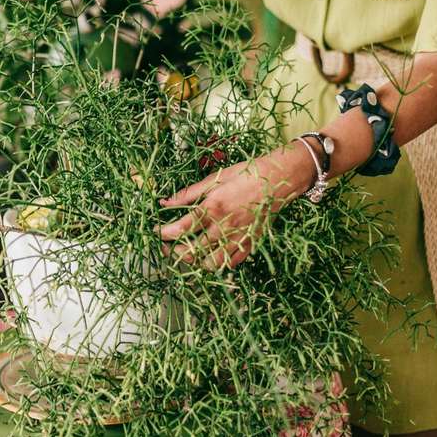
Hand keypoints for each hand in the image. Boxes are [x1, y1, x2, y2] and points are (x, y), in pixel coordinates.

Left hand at [157, 145, 314, 269]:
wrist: (281, 178)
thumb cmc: (247, 173)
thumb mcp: (215, 178)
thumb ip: (189, 193)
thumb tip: (165, 202)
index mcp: (213, 208)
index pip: (180, 229)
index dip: (163, 234)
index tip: (155, 232)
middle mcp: (224, 227)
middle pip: (192, 251)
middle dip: (173, 251)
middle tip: (166, 246)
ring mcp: (238, 238)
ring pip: (210, 263)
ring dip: (194, 261)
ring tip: (186, 253)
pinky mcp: (250, 244)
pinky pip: (231, 263)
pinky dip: (218, 263)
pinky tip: (210, 254)